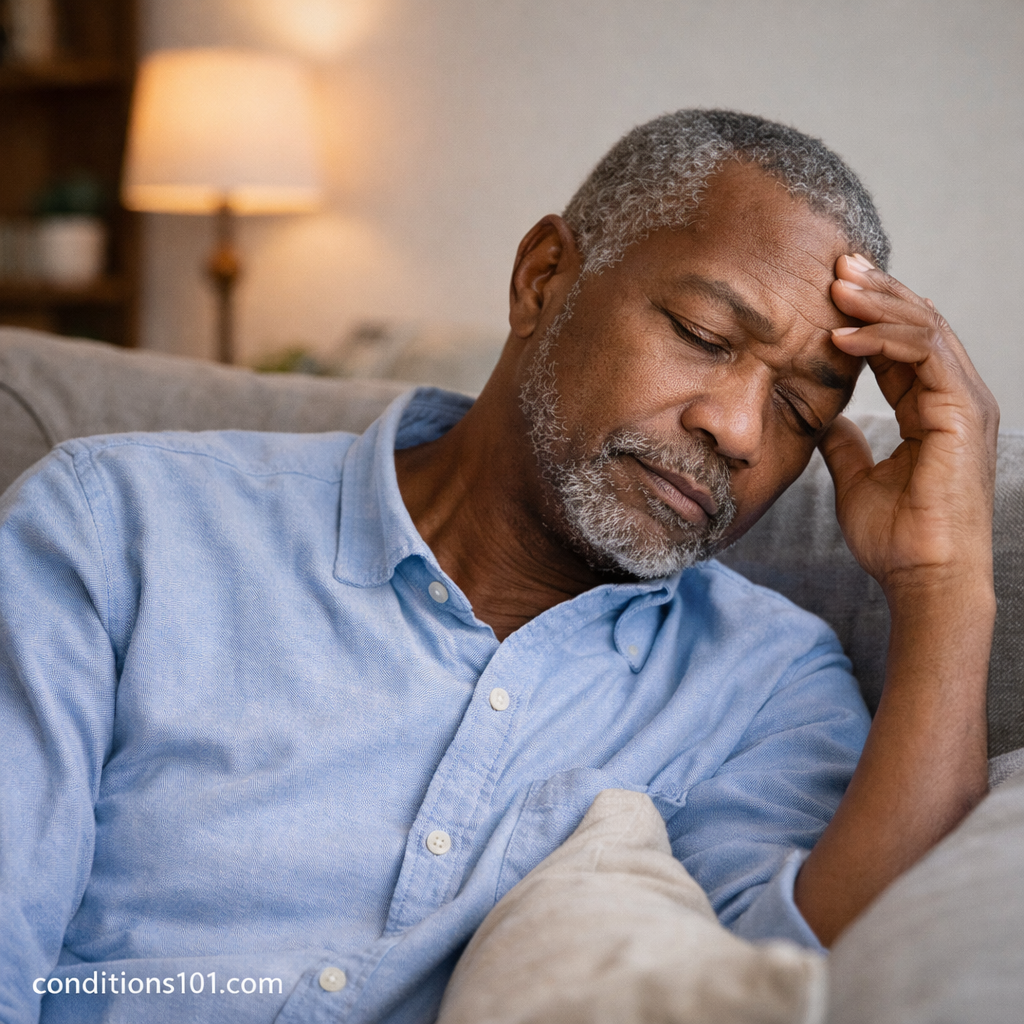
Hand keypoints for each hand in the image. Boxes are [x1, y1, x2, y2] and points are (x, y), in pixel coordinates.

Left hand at [818, 254, 998, 597]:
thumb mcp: (857, 478)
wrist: (923, 577)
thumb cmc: (896, 537)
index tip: (827, 291)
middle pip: (917, 324)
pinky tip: (843, 335)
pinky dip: (883, 339)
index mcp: (933, 409)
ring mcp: (964, 402)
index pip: (901, 345)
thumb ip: (845, 444)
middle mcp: (954, 398)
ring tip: (835, 285)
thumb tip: (822, 418)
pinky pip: (925, 355)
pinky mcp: (962, 412)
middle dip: (875, 292)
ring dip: (878, 304)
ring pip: (924, 328)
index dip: (867, 316)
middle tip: (836, 265)